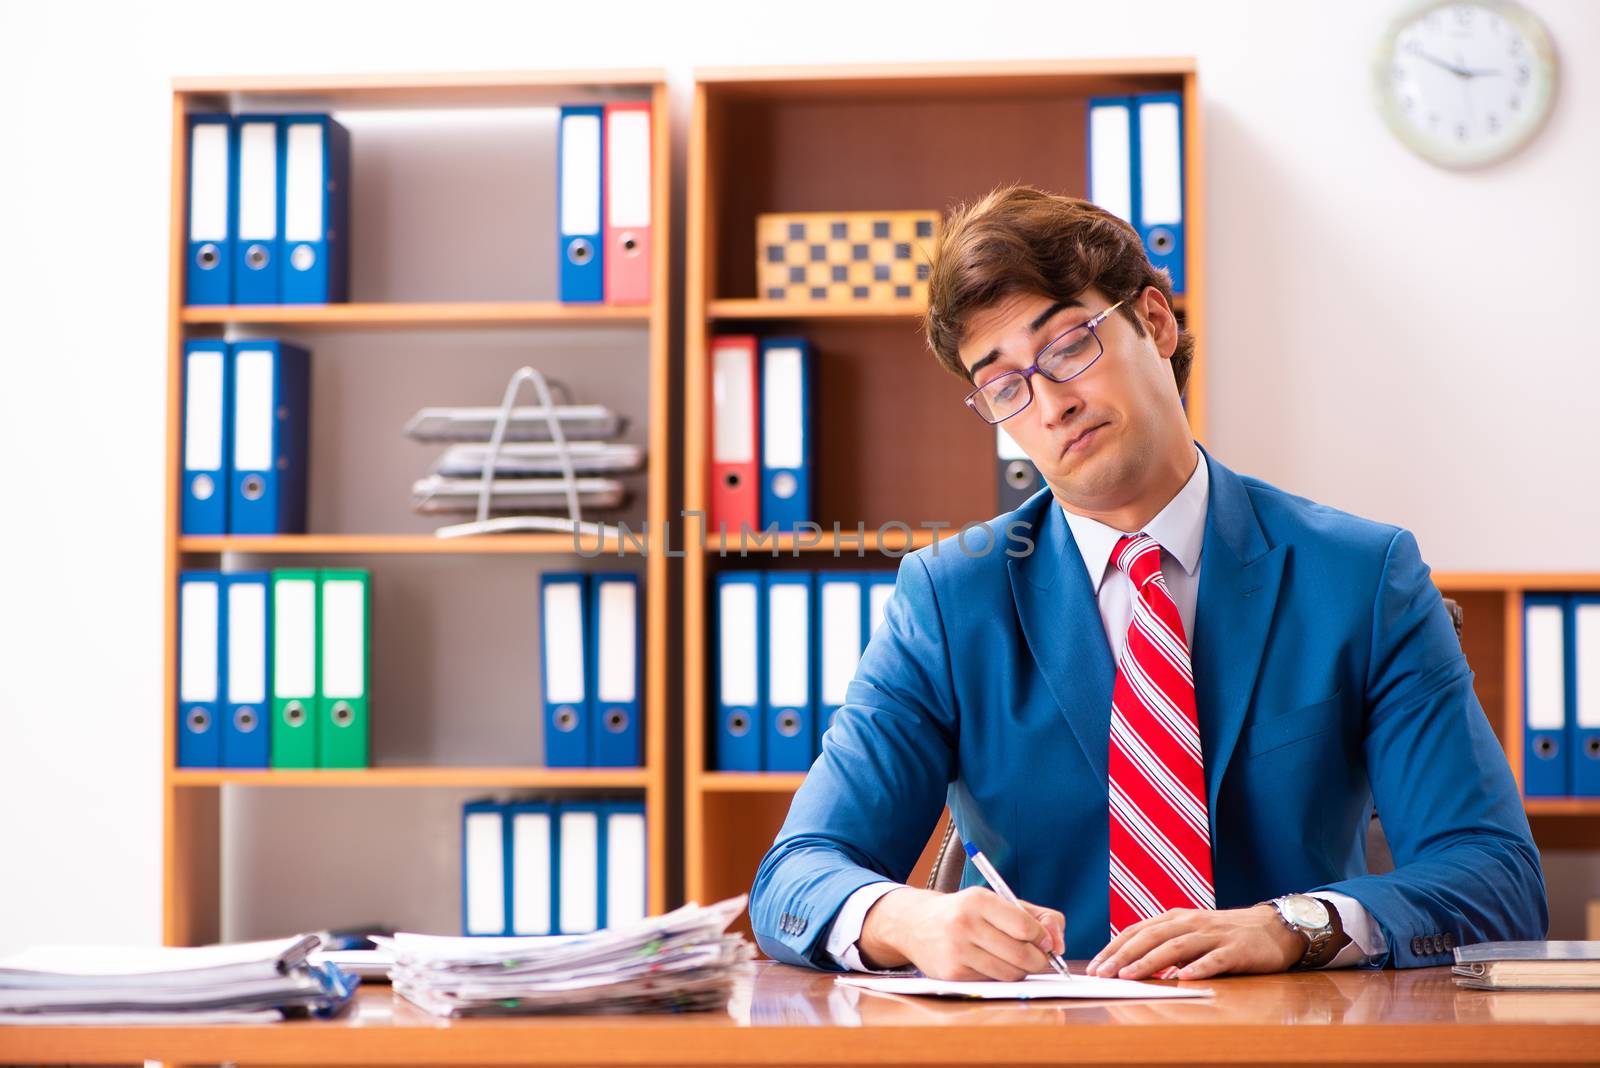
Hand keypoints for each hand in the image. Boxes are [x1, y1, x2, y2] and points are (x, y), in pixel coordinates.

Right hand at [859, 886, 1065, 980]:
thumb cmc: (966, 912)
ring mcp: (956, 951)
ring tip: (1016, 960)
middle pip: (1021, 954)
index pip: (1025, 926)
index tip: (1045, 941)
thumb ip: (1037, 916)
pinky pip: (993, 982)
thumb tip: (1059, 944)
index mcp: (978, 900)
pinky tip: (992, 964)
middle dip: (1039, 960)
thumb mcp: (997, 901)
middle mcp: (965, 924)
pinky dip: (1000, 976)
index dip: (1043, 938)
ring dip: (1021, 971)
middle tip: (1040, 957)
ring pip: (1010, 973)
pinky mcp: (952, 974)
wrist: (915, 924)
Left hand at [1087, 905, 1303, 980]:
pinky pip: (1214, 960)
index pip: (1137, 931)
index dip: (1114, 948)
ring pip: (1176, 947)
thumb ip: (1164, 945)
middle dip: (1123, 956)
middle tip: (1103, 974)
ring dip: (1150, 962)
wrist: (1272, 927)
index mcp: (1175, 918)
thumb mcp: (1190, 934)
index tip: (1095, 966)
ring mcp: (1213, 935)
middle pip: (1150, 938)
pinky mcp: (1236, 950)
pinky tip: (1183, 979)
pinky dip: (1198, 968)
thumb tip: (1131, 964)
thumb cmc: (1224, 935)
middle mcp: (1190, 923)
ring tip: (1129, 975)